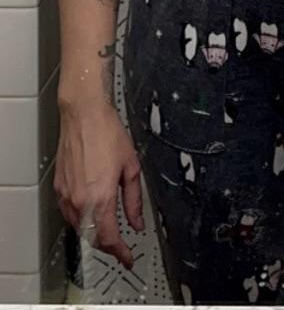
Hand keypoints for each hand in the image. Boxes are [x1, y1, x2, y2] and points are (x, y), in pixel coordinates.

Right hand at [54, 101, 143, 269]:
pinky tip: (90, 212)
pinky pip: (69, 213)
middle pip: (93, 237)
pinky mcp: (59, 187)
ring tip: (108, 230)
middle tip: (121, 245)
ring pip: (79, 227)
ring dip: (94, 233)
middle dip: (108, 245)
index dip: (120, 252)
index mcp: (100, 197)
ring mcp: (66, 194)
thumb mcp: (131, 167)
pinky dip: (80, 219)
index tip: (128, 257)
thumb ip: (134, 199)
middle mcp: (80, 200)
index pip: (109, 239)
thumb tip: (136, 221)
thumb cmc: (107, 133)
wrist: (84, 114)